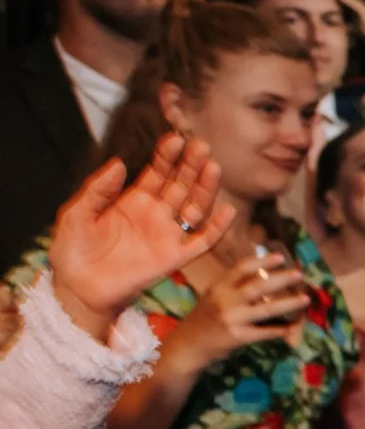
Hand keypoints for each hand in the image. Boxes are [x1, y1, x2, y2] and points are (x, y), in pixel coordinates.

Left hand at [48, 137, 233, 340]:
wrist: (78, 289)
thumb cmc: (73, 250)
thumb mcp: (76, 214)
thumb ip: (97, 190)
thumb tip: (119, 163)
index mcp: (134, 200)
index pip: (157, 172)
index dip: (167, 156)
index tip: (175, 139)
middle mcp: (156, 214)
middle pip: (181, 185)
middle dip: (191, 165)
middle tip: (201, 146)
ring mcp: (167, 235)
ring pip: (195, 207)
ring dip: (205, 188)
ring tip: (213, 168)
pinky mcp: (174, 258)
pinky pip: (202, 241)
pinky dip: (217, 228)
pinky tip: (227, 211)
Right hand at [168, 245, 309, 368]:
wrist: (188, 345)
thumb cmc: (204, 319)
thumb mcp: (213, 297)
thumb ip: (233, 287)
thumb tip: (264, 276)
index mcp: (219, 287)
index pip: (241, 268)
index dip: (262, 261)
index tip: (281, 257)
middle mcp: (225, 300)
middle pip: (258, 286)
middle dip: (281, 279)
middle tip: (299, 274)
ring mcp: (232, 319)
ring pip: (267, 309)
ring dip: (289, 304)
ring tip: (305, 299)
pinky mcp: (238, 337)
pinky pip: (265, 332)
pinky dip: (280, 329)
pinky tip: (292, 326)